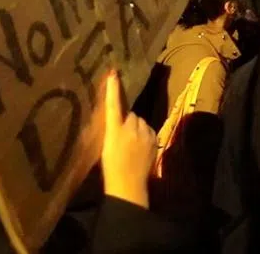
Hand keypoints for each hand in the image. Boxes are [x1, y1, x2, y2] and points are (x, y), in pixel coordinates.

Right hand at [100, 70, 155, 208]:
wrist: (128, 185)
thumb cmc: (110, 167)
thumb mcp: (104, 146)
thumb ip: (111, 129)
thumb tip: (115, 118)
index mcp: (114, 130)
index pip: (113, 104)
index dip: (113, 89)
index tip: (113, 73)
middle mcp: (131, 128)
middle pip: (130, 114)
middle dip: (127, 120)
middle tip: (121, 136)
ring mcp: (145, 134)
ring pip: (140, 121)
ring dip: (136, 127)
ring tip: (131, 144)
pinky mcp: (154, 140)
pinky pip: (148, 130)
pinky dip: (144, 134)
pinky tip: (140, 147)